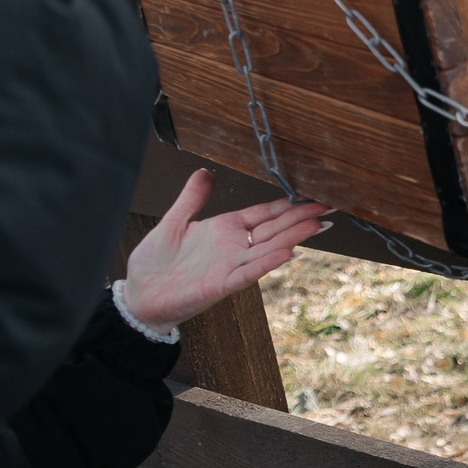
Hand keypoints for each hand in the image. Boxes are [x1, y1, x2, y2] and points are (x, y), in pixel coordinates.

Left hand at [121, 170, 331, 328]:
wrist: (139, 295)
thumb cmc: (154, 263)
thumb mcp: (173, 222)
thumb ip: (191, 199)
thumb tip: (204, 172)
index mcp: (224, 229)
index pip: (264, 214)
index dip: (287, 205)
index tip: (311, 196)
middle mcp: (233, 247)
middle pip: (274, 229)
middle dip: (301, 218)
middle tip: (328, 207)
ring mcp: (230, 266)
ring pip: (269, 249)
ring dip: (293, 238)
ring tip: (317, 225)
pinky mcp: (222, 284)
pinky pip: (249, 272)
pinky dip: (268, 263)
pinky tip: (288, 254)